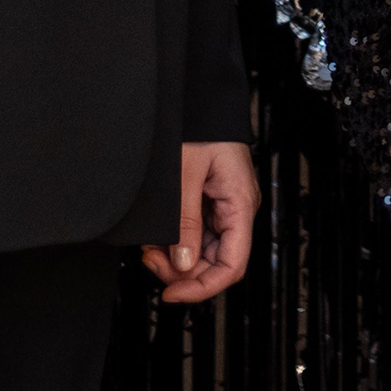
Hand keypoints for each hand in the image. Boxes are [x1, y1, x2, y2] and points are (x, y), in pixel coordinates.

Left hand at [141, 141, 255, 303]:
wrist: (200, 97)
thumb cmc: (201, 125)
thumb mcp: (185, 173)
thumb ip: (184, 222)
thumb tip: (184, 265)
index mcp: (239, 204)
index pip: (232, 266)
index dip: (202, 288)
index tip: (172, 294)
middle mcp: (236, 209)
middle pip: (215, 262)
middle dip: (182, 271)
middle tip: (151, 261)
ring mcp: (223, 206)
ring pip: (203, 251)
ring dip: (175, 258)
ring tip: (150, 247)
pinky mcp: (209, 201)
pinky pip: (196, 233)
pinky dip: (175, 241)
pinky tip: (157, 236)